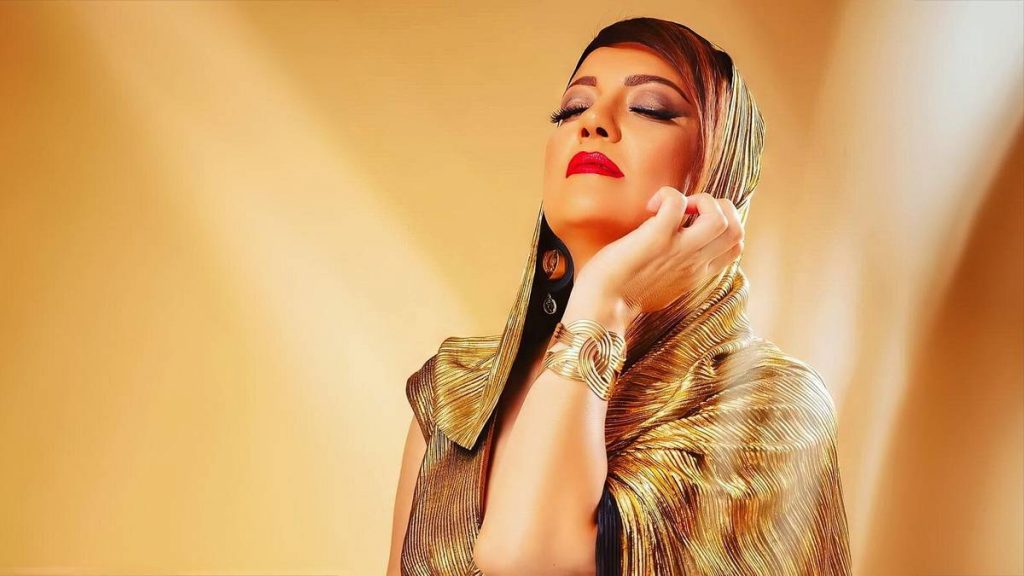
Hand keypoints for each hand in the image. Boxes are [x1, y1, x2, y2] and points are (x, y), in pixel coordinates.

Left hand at [572, 186, 744, 320]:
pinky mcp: (656, 239)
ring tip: (673, 208)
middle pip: (736, 230)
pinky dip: (667, 194)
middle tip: (687, 211)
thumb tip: (677, 252)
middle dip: (718, 207)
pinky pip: (676, 203)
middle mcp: (695, 262)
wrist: (601, 309)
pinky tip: (650, 205)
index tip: (695, 222)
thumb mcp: (665, 287)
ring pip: (720, 217)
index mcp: (699, 273)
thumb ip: (679, 270)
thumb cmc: (623, 296)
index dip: (724, 223)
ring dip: (701, 200)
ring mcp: (678, 250)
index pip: (737, 246)